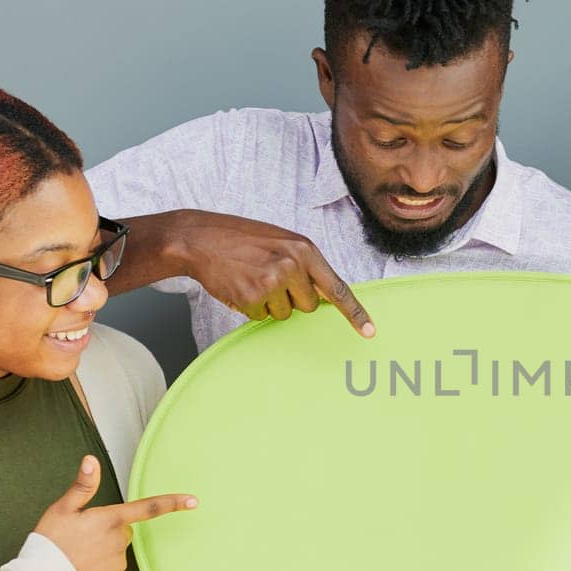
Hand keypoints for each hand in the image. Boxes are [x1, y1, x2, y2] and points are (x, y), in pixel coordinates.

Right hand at [35, 455, 196, 570]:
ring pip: (116, 553)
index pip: (148, 508)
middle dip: (108, 532)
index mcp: (110, 520)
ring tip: (77, 557)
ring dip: (102, 553)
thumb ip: (83, 486)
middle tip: (81, 538)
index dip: (172, 503)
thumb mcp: (61, 509)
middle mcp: (119, 543)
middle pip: (123, 531)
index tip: (194, 501)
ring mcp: (118, 565)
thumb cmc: (48, 544)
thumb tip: (91, 460)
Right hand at [177, 211, 373, 333]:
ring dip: (269, 303)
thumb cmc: (242, 239)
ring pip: (284, 314)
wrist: (201, 238)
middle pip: (308, 306)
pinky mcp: (253, 296)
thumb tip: (323, 296)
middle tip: (269, 278)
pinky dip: (250, 307)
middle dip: (291, 299)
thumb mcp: (282, 242)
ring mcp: (273, 281)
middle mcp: (293, 264)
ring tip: (251, 278)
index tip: (369, 331)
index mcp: (305, 249)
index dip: (355, 312)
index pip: (337, 287)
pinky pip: (261, 316)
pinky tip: (240, 285)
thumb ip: (305, 265)